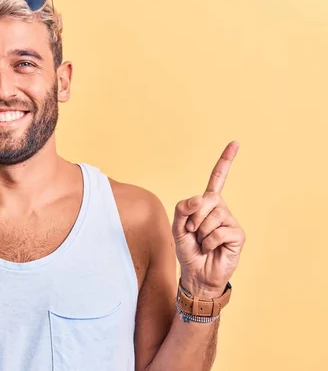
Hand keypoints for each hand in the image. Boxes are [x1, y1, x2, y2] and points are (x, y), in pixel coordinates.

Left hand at [172, 141, 245, 297]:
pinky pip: (219, 231)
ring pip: (212, 217)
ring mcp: (230, 221)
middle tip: (193, 233)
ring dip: (200, 232)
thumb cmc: (188, 249)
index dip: (225, 161)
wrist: (196, 274)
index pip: (217, 178)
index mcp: (207, 203)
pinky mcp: (238, 234)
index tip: (235, 143)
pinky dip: (209, 242)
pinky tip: (212, 248)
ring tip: (203, 242)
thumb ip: (183, 208)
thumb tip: (202, 198)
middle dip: (193, 218)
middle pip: (207, 200)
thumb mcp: (177, 226)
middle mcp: (221, 208)